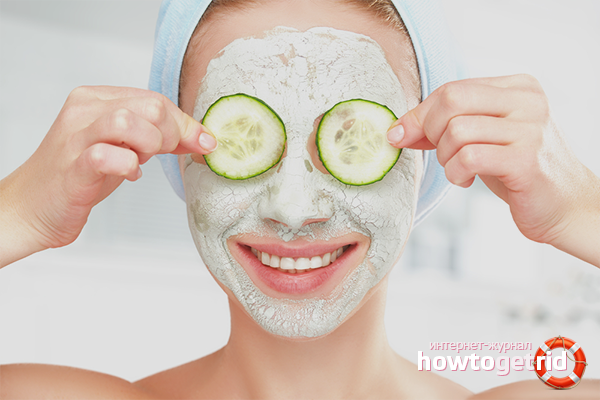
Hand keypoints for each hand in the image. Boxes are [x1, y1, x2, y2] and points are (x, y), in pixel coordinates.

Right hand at [0, 86, 216, 265]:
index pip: (154, 99)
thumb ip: (156, 137)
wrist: (33, 207)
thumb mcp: (124, 147)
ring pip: (130, 121)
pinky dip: (128, 166)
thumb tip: (199, 136)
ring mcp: (76, 136)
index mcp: (97, 99)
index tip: (202, 142)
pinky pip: (108, 155)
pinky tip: (127, 174)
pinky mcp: (73, 165)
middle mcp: (85, 111)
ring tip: (142, 160)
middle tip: (164, 155)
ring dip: (150, 145)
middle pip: (150, 106)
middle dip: (172, 134)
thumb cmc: (79, 176)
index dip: (184, 123)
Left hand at [387, 74, 599, 265]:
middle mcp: (526, 101)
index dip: (420, 114)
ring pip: (456, 131)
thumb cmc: (516, 169)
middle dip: (430, 132)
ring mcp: (530, 129)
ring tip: (459, 170)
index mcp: (516, 87)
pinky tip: (467, 180)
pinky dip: (456, 172)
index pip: (451, 89)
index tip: (402, 135)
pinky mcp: (526, 160)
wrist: (563, 205)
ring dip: (445, 157)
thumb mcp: (481, 138)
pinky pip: (469, 158)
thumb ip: (445, 126)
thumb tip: (398, 130)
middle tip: (442, 155)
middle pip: (451, 101)